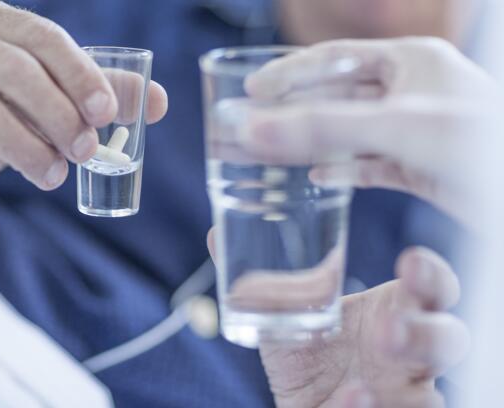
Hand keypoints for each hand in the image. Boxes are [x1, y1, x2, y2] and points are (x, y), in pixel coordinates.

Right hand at [0, 0, 166, 211]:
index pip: (41, 37)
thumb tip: (159, 102)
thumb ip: (99, 92)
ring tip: (54, 176)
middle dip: (59, 115)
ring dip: (28, 150)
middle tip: (86, 152)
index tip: (105, 112)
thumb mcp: (49, 93)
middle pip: (12, 71)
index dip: (78, 74)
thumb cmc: (0, 108)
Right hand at [240, 37, 499, 230]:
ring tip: (267, 153)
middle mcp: (411, 92)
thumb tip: (255, 128)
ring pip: (348, 134)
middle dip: (291, 113)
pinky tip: (317, 178)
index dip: (290, 72)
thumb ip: (325, 127)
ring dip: (309, 145)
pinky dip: (343, 171)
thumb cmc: (482, 146)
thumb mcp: (399, 126)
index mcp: (411, 61)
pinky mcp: (421, 168)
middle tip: (249, 126)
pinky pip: (370, 165)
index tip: (252, 90)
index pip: (336, 57)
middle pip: (335, 97)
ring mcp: (415, 131)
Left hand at [256, 246, 467, 407]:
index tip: (410, 263)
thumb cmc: (303, 351)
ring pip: (430, 397)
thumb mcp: (279, 317)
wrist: (297, 401)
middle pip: (448, 340)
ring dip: (402, 391)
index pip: (433, 289)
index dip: (431, 275)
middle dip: (426, 334)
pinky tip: (349, 402)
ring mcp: (405, 394)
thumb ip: (270, 289)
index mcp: (393, 311)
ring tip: (360, 385)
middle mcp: (409, 354)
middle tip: (386, 329)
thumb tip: (226, 240)